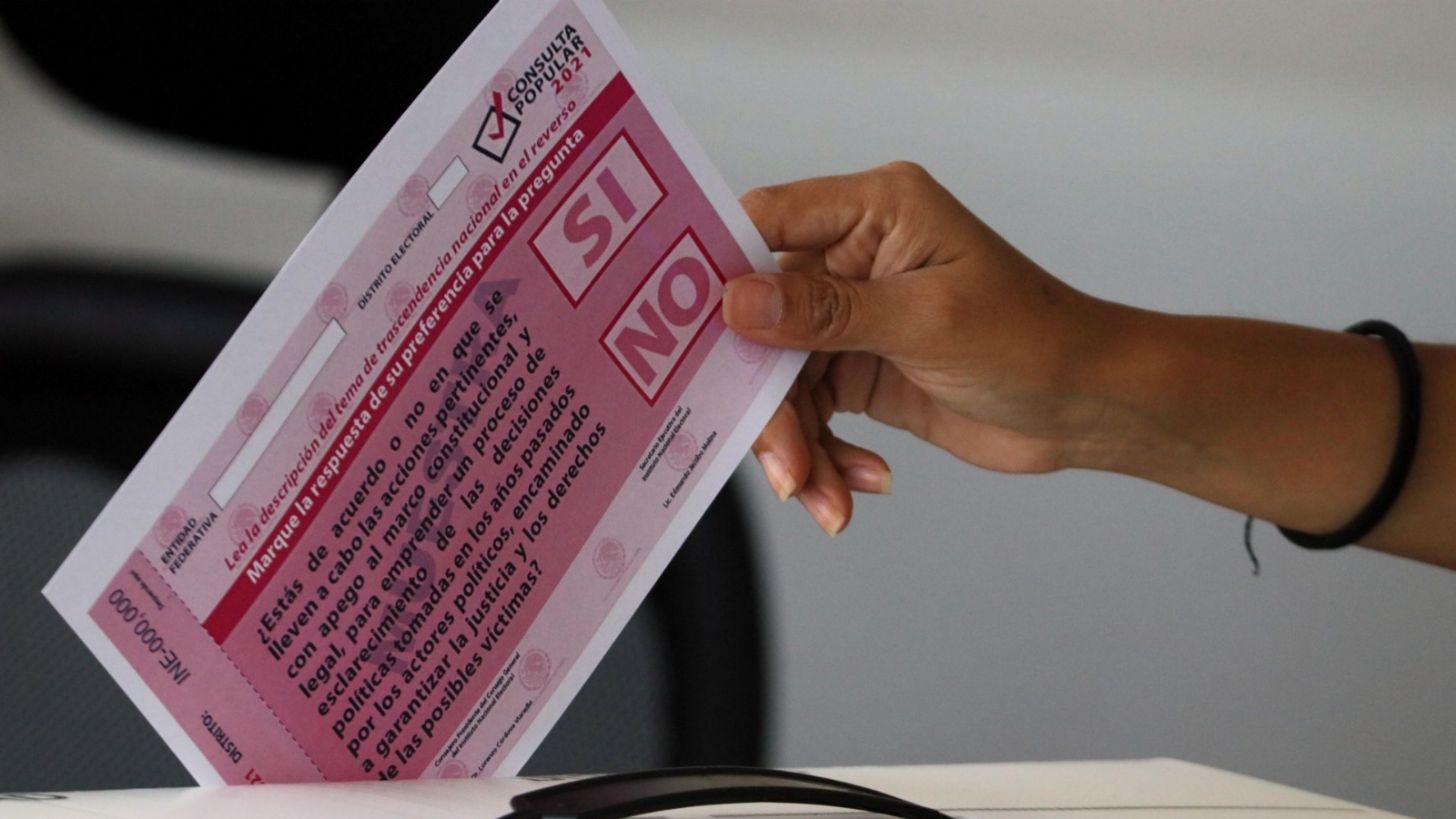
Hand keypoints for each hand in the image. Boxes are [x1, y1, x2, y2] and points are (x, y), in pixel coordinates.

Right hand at [725, 162, 1121, 535]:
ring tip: (825, 497)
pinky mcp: (860, 370)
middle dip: (768, 401)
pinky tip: (856, 486)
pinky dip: (824, 457)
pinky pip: (811, 413)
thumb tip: (736, 301)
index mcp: (873, 212)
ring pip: (781, 380)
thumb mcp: (926, 322)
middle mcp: (854, 257)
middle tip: (785, 466)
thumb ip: (826, 311)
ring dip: (798, 446)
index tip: (681, 332)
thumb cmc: (1034, 340)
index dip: (716, 269)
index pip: (766, 222)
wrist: (1089, 407)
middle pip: (761, 320)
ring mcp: (854, 317)